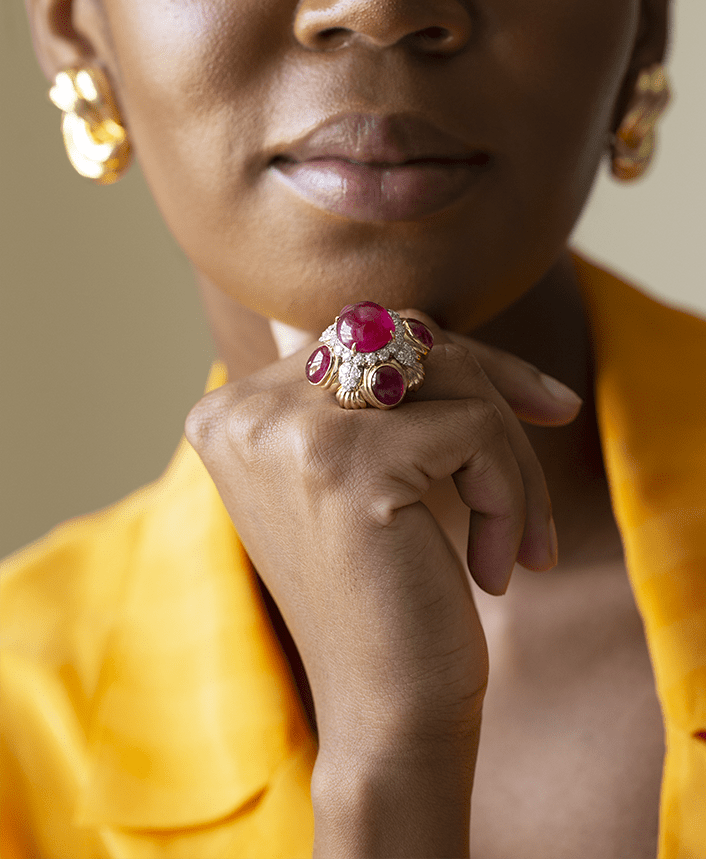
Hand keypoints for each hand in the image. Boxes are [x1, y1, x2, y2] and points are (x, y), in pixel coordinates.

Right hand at [185, 312, 580, 750]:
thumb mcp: (358, 475)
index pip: (361, 333)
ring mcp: (288, 434)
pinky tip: (495, 565)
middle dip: (495, 382)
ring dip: (510, 448)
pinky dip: (509, 492)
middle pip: (407, 336)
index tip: (530, 400)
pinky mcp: (349, 466)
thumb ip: (364, 393)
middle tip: (554, 421)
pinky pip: (476, 429)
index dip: (453, 359)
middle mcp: (244, 411)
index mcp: (231, 410)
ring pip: (450, 372)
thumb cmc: (382, 595)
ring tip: (519, 532)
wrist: (382, 714)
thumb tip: (426, 325)